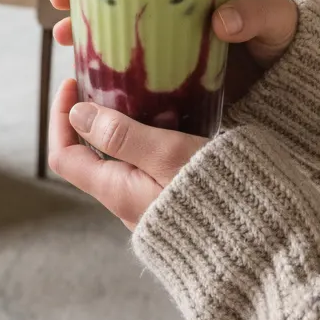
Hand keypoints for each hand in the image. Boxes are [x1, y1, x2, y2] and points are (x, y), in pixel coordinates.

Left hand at [47, 77, 204, 229]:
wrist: (258, 240)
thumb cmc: (215, 193)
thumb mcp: (167, 154)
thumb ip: (122, 134)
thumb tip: (78, 114)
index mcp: (116, 190)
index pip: (64, 154)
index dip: (61, 116)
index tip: (74, 82)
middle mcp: (125, 201)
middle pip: (88, 155)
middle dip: (89, 115)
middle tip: (107, 79)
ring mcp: (147, 203)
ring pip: (117, 158)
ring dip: (118, 124)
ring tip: (137, 91)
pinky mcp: (170, 201)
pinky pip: (142, 165)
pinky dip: (142, 136)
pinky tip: (165, 117)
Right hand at [49, 0, 297, 101]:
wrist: (293, 74)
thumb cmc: (282, 30)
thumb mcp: (272, 16)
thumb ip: (253, 14)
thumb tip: (222, 21)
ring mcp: (167, 25)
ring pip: (115, 13)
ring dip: (83, 19)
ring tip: (61, 32)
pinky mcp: (165, 58)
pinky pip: (127, 50)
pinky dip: (101, 52)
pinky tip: (81, 61)